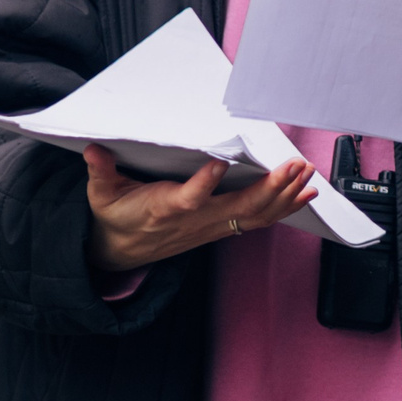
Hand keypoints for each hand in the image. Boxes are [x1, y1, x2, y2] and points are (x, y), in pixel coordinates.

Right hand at [83, 146, 316, 272]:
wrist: (121, 250)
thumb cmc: (116, 216)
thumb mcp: (101, 194)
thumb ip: (101, 172)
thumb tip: (94, 150)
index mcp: (164, 208)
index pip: (188, 198)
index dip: (204, 184)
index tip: (220, 163)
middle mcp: (195, 220)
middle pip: (238, 208)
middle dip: (270, 187)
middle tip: (293, 166)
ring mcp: (211, 227)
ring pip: (255, 215)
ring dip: (284, 196)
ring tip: (307, 175)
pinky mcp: (221, 228)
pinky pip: (258, 220)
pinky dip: (284, 207)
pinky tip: (305, 194)